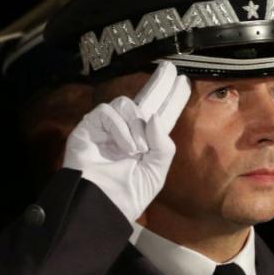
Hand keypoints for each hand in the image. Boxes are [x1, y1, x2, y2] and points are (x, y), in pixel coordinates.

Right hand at [62, 60, 190, 221]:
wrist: (102, 206)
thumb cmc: (128, 194)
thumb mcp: (156, 171)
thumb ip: (162, 144)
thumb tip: (154, 116)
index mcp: (146, 141)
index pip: (162, 113)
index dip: (173, 97)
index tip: (183, 82)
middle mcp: (128, 130)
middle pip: (146, 98)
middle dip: (159, 82)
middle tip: (169, 68)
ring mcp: (108, 127)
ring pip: (127, 105)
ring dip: (137, 126)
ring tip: (138, 150)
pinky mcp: (89, 127)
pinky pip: (108, 113)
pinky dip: (120, 129)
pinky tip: (125, 148)